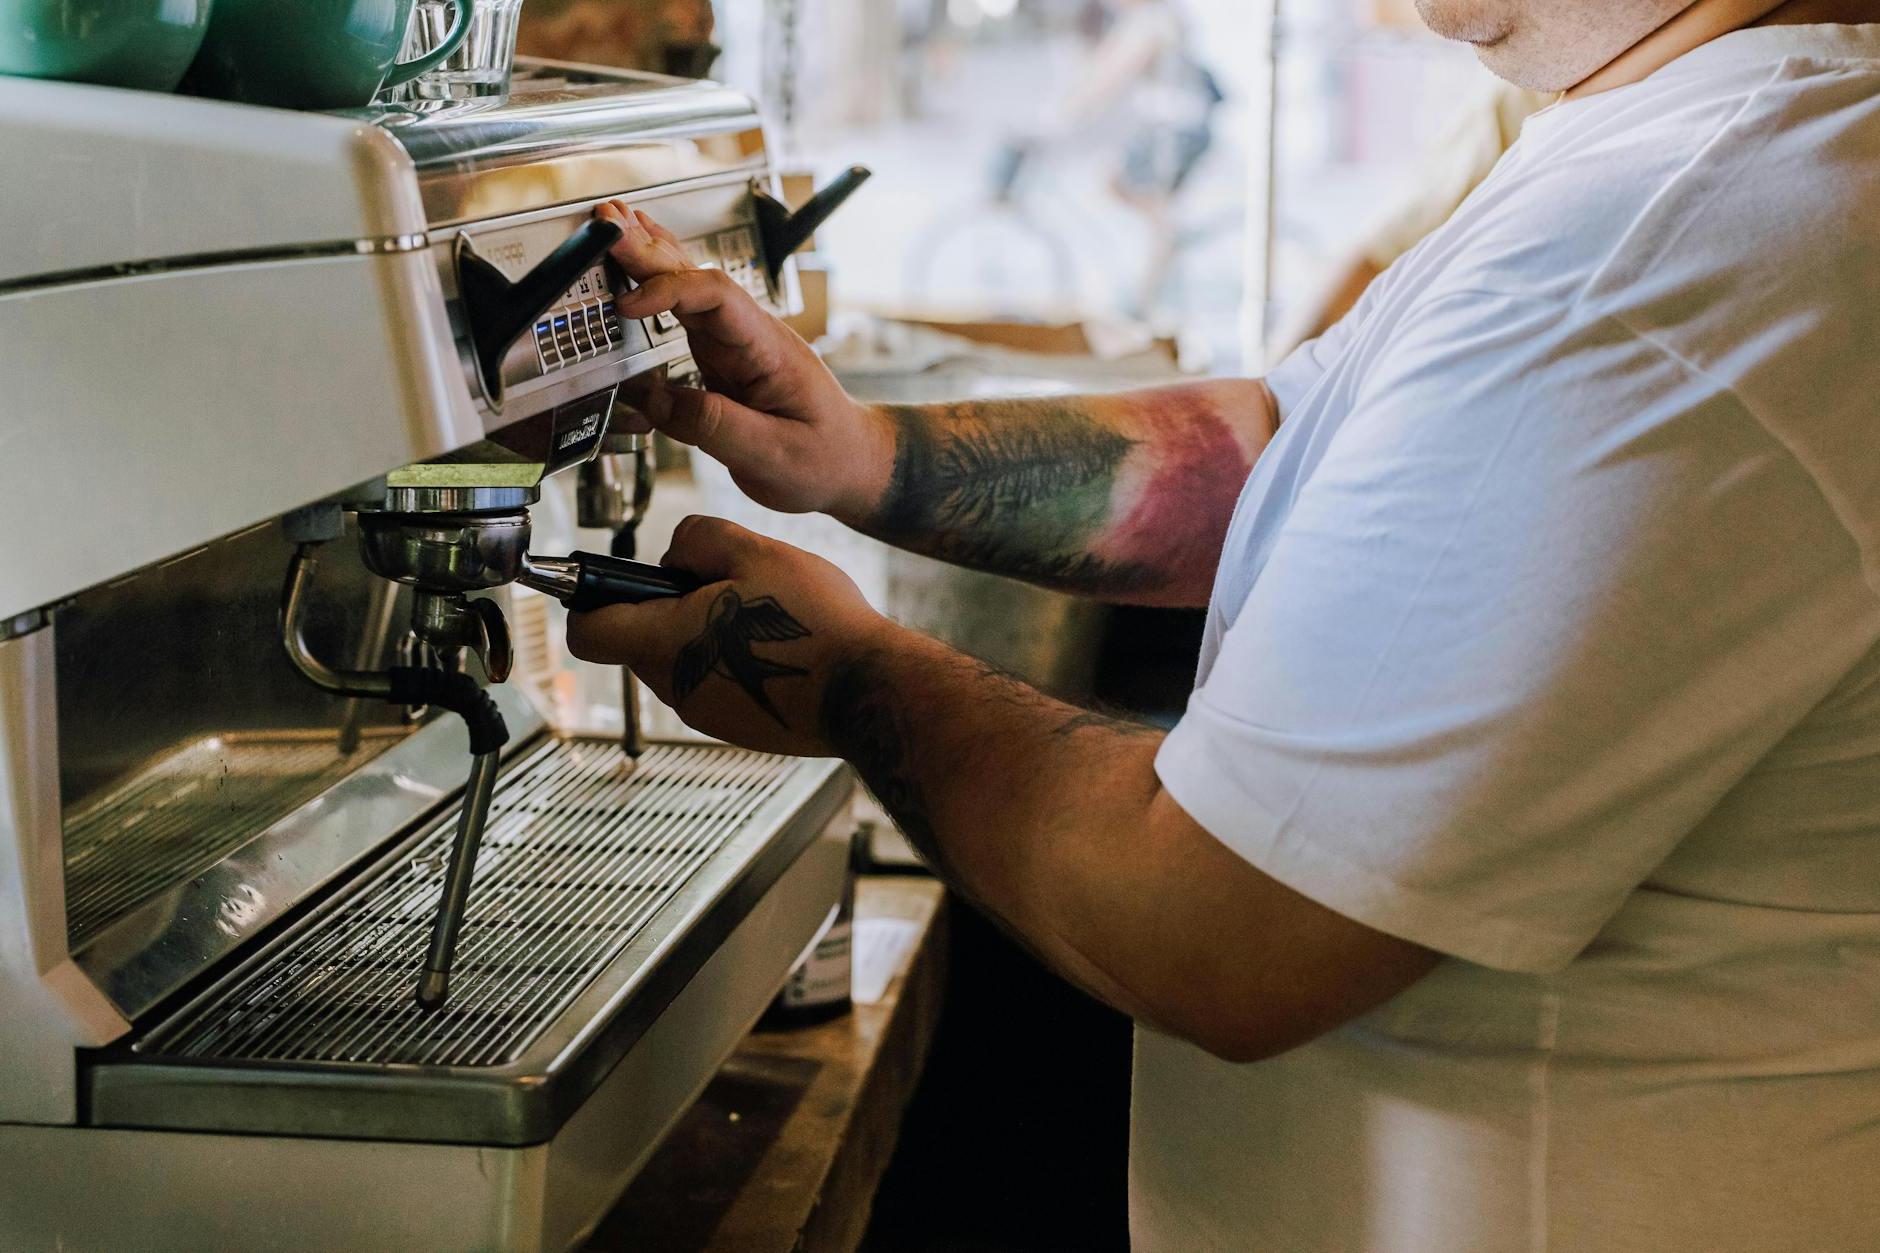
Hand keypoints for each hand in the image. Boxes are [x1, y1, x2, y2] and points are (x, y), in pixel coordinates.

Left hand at [564, 514, 893, 756]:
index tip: (612, 582)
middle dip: (666, 609)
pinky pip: (715, 688)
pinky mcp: (738, 730)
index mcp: (664, 642)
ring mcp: (706, 716)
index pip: (586, 632)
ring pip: (680, 664)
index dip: (589, 601)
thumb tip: (676, 554)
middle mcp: (675, 688)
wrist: (869, 692)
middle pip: (638, 642)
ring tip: (759, 616)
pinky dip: (731, 666)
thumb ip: (697, 539)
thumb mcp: (754, 552)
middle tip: (723, 586)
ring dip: (702, 636)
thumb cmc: (816, 625)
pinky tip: (777, 649)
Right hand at [597, 200, 892, 519]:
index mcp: (769, 349)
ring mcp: (735, 346)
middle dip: (649, 251)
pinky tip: (639, 265)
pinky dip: (654, 289)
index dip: (669, 291)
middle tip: (607, 224)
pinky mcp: (721, 362)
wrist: (854, 464)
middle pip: (695, 280)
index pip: (717, 298)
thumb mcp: (774, 455)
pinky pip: (682, 318)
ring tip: (612, 226)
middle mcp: (749, 337)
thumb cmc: (828, 458)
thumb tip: (654, 401)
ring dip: (648, 260)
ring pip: (686, 291)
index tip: (629, 304)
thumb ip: (713, 426)